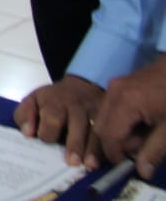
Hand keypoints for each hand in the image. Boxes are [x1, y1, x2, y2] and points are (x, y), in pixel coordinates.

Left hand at [15, 74, 104, 165]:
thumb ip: (25, 115)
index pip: (51, 117)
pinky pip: (112, 134)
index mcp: (54, 101)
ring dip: (94, 149)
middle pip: (77, 123)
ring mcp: (96, 111)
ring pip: (97, 130)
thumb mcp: (33, 101)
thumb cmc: (54, 100)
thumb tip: (28, 133)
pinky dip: (109, 148)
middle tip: (72, 161)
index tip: (46, 141)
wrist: (81, 87)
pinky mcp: (110, 119)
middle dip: (74, 143)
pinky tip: (107, 160)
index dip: (48, 131)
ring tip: (90, 165)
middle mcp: (77, 106)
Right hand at [91, 56, 165, 174]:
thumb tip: (142, 172)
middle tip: (141, 147)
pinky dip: (119, 120)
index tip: (129, 165)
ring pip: (103, 117)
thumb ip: (154, 151)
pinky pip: (109, 108)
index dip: (115, 155)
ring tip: (144, 134)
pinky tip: (141, 122)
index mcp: (125, 103)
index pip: (109, 136)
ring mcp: (115, 86)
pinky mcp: (119, 84)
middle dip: (117, 143)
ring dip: (118, 132)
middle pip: (101, 127)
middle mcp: (114, 93)